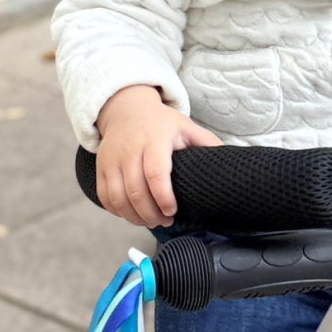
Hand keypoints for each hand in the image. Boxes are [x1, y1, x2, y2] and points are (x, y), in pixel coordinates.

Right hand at [95, 85, 221, 227]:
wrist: (125, 109)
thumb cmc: (160, 123)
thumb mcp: (185, 126)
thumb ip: (206, 143)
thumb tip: (230, 162)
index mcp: (154, 140)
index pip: (155, 173)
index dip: (163, 197)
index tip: (172, 211)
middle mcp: (130, 150)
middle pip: (136, 191)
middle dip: (151, 214)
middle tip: (164, 222)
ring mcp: (112, 160)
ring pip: (118, 198)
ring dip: (134, 217)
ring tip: (149, 221)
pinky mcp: (101, 168)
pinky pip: (105, 198)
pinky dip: (118, 212)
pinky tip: (131, 214)